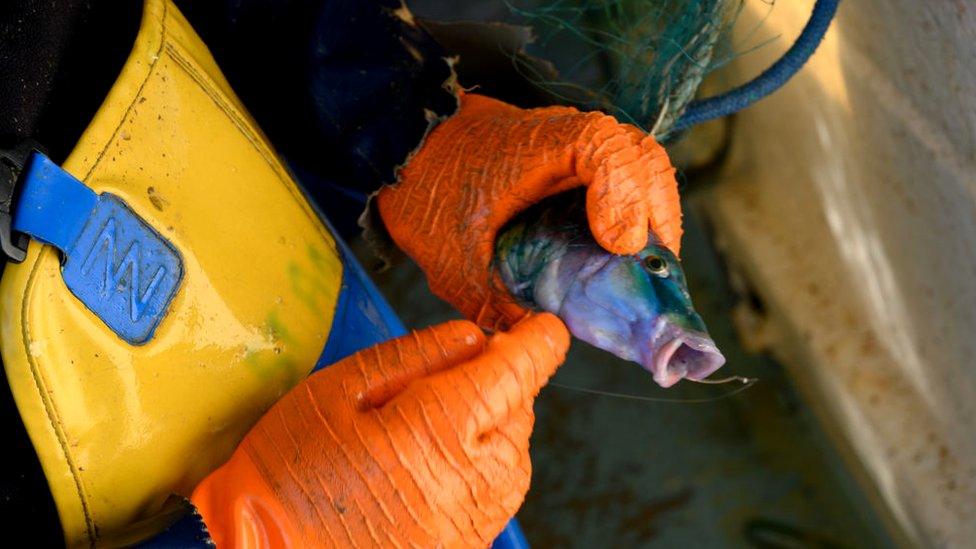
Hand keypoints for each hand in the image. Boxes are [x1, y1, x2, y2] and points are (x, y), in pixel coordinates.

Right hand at [191, 313, 569, 547]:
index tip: (543, 327)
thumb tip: (473, 337)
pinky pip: (501, 489)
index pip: (513, 373)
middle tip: (448, 376)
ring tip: (431, 424)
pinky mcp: (468, 543)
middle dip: (501, 381)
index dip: (536, 344)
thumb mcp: (339, 388)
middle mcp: (468, 482)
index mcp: (434, 432)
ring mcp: (472, 521)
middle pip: (520, 409)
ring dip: (494, 423)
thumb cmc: (291, 467)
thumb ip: (413, 355)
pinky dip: (485, 462)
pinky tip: (436, 460)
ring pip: (517, 449)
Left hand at [378, 93, 681, 329]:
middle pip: (641, 155)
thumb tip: (542, 339)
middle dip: (657, 215)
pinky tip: (627, 250)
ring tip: (648, 264)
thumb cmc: (426, 196)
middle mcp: (563, 134)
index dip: (623, 192)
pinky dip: (637, 208)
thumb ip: (498, 301)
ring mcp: (572, 142)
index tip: (617, 243)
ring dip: (654, 212)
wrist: (405, 153)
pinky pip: (624, 172)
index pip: (601, 146)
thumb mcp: (453, 260)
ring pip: (641, 162)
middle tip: (652, 270)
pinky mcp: (574, 157)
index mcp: (534, 147)